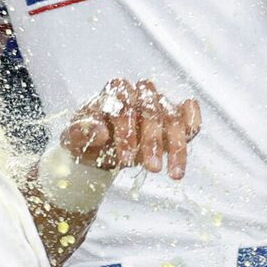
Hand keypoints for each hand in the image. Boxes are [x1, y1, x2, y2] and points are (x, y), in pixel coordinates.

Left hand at [63, 79, 201, 181]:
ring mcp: (158, 104)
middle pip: (152, 110)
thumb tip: (100, 131)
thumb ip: (80, 132)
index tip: (127, 158)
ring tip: (174, 174)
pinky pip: (187, 115)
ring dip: (176, 146)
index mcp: (114, 93)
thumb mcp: (73, 140)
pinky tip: (190, 134)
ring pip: (172, 117)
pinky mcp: (173, 116)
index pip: (125, 107)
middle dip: (153, 142)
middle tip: (152, 169)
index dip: (127, 132)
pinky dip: (193, 122)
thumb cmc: (86, 141)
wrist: (100, 150)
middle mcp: (139, 94)